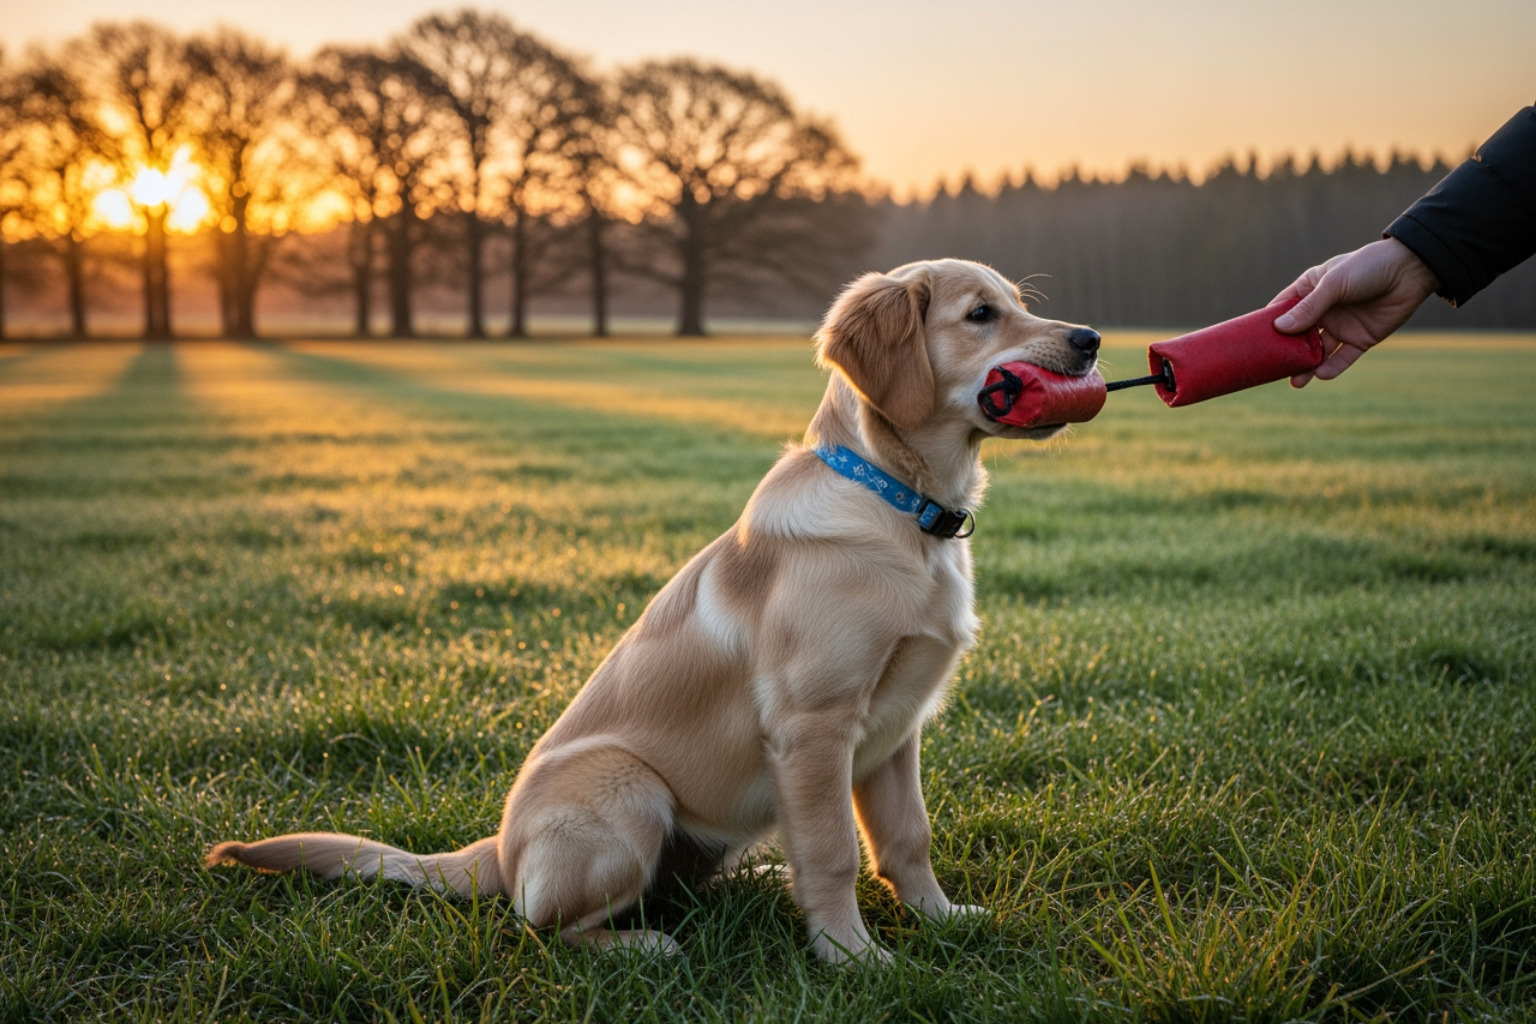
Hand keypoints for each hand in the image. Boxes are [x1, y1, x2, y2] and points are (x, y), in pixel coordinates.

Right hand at [1271, 238, 1439, 386]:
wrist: (1412, 270)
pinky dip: (1332, 367)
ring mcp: (1341, 326)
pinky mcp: (1361, 339)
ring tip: (1296, 381)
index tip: (1249, 342)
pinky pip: (1343, 357)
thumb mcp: (1334, 284)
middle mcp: (1323, 310)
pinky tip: (1322, 374)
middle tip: (1271, 370)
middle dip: (1285, 353)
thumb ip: (1310, 307)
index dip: (1266, 325)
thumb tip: (1280, 329)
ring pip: (1318, 351)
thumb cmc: (1369, 267)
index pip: (1282, 310)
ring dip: (1306, 366)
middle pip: (1297, 336)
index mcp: (1310, 290)